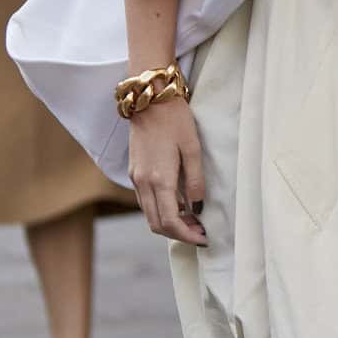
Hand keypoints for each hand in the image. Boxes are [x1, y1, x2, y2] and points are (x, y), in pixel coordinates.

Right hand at [128, 95, 206, 243]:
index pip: (170, 221)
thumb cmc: (175, 120)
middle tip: (201, 232)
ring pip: (149, 214)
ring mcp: (136, 178)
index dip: (187, 236)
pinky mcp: (134, 172)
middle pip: (156, 224)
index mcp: (159, 179)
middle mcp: (143, 182)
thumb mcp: (193, 148)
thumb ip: (195, 181)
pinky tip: (178, 204)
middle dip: (179, 234)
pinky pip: (145, 201)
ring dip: (169, 224)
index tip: (204, 238)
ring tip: (192, 220)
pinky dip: (160, 210)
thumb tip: (198, 208)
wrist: (150, 98)